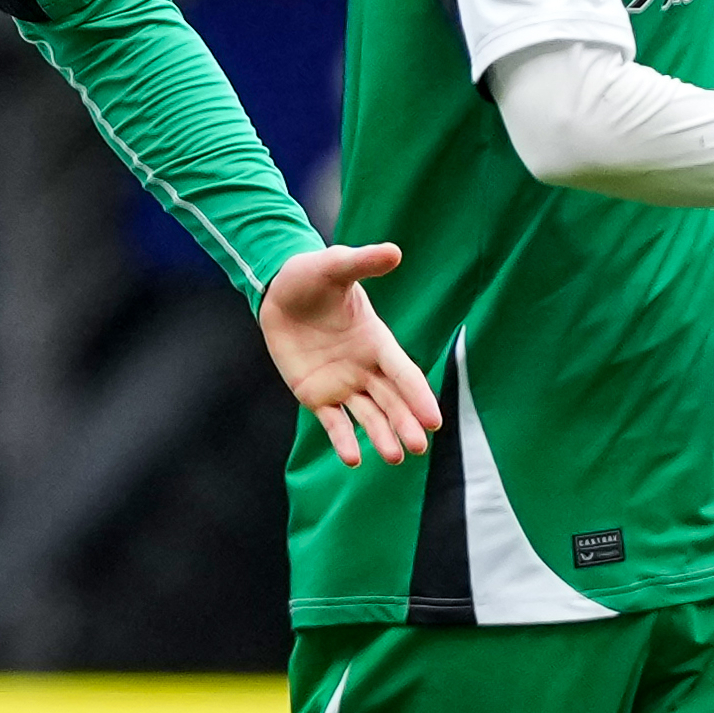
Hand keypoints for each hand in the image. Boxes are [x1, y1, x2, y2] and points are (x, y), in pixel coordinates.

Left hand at [259, 240, 439, 469]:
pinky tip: (351, 459)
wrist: (278, 291)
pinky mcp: (316, 395)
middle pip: (391, 401)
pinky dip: (342, 440)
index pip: (403, 372)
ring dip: (381, 436)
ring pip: (368, 416)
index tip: (435, 419)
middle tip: (418, 446)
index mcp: (377, 341)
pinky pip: (333, 421)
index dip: (419, 395)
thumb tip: (394, 252)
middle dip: (405, 423)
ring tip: (394, 457)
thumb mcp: (336, 266)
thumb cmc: (312, 276)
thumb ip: (363, 263)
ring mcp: (342, 384)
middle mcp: (365, 368)